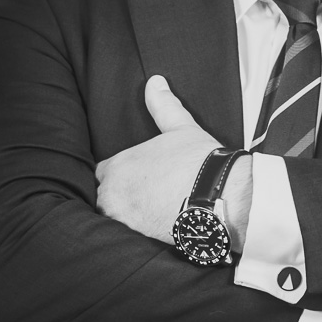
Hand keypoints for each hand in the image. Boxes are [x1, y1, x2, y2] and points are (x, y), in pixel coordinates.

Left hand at [96, 75, 224, 242]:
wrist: (220, 197)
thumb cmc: (199, 161)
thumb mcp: (180, 128)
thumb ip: (162, 105)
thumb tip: (155, 82)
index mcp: (118, 166)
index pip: (101, 172)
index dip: (118, 174)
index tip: (136, 177)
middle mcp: (113, 194)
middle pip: (104, 198)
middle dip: (119, 197)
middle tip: (145, 196)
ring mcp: (123, 219)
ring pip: (114, 217)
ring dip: (127, 216)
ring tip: (150, 213)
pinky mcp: (136, 239)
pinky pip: (127, 236)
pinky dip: (138, 231)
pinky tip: (156, 226)